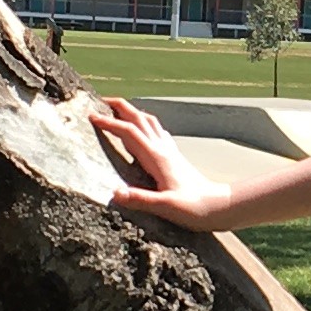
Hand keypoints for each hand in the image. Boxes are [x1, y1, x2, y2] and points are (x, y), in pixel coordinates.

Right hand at [89, 96, 234, 233]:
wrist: (219, 206)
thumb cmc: (195, 208)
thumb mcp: (166, 207)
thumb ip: (140, 200)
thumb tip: (115, 193)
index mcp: (157, 158)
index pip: (129, 133)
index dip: (109, 123)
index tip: (91, 117)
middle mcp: (163, 149)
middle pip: (139, 119)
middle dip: (119, 107)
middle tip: (99, 102)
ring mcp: (170, 151)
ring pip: (149, 122)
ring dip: (132, 112)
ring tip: (116, 111)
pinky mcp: (174, 157)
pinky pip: (156, 132)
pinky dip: (144, 124)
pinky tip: (141, 131)